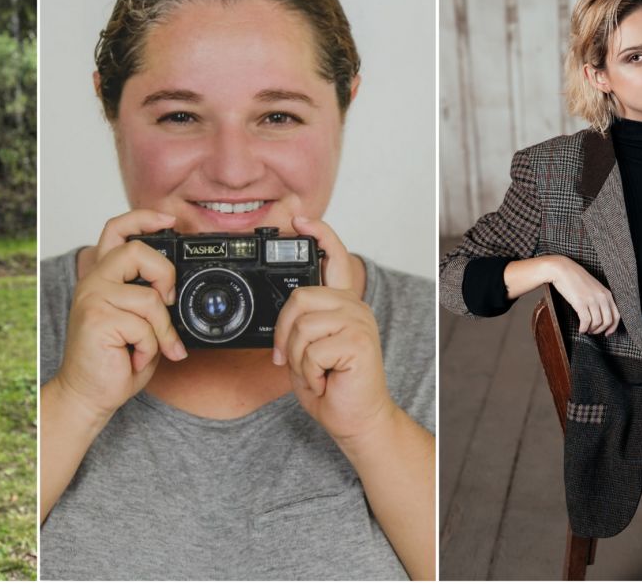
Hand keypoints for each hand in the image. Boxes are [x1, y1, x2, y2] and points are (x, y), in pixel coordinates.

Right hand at [55, 210, 187, 422]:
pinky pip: (144, 327)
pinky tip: (133, 358)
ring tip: (148, 348)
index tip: (169, 221)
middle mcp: (94, 281)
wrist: (89, 395)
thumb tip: (176, 289)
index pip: (117, 229)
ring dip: (161, 331)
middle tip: (168, 302)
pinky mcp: (97, 318)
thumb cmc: (116, 360)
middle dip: (165, 275)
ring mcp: (93, 298)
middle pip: (137, 250)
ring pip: (150, 298)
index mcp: (104, 277)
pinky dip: (150, 348)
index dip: (144, 218)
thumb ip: (151, 298)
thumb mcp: (141, 323)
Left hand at [273, 217, 396, 442]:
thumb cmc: (331, 387)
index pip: (334, 259)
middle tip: (289, 360)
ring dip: (298, 359)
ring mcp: (358, 322)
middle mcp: (354, 307)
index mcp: (342, 305)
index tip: (300, 219)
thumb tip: (283, 309)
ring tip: (316, 373)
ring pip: (302, 326)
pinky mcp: (358, 341)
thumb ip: (298, 324)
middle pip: (300, 297)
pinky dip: (309, 372)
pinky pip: (312, 349)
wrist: (356, 420)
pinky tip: (326, 380)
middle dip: (285, 334)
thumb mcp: (305, 351)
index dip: (319, 236)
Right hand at [545, 255, 620, 334]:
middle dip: (601, 330)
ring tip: (586, 330)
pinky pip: (586, 321)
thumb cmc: (575, 278)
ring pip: (597, 323)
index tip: (607, 332)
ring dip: (591, 330)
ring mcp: (591, 300)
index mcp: (607, 293)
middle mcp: (602, 297)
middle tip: (593, 332)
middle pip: (608, 321)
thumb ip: (600, 298)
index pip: (616, 315)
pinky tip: (581, 329)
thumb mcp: (593, 287)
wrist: (562, 270)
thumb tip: (600, 314)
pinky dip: (584, 328)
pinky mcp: (580, 303)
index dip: (613, 327)